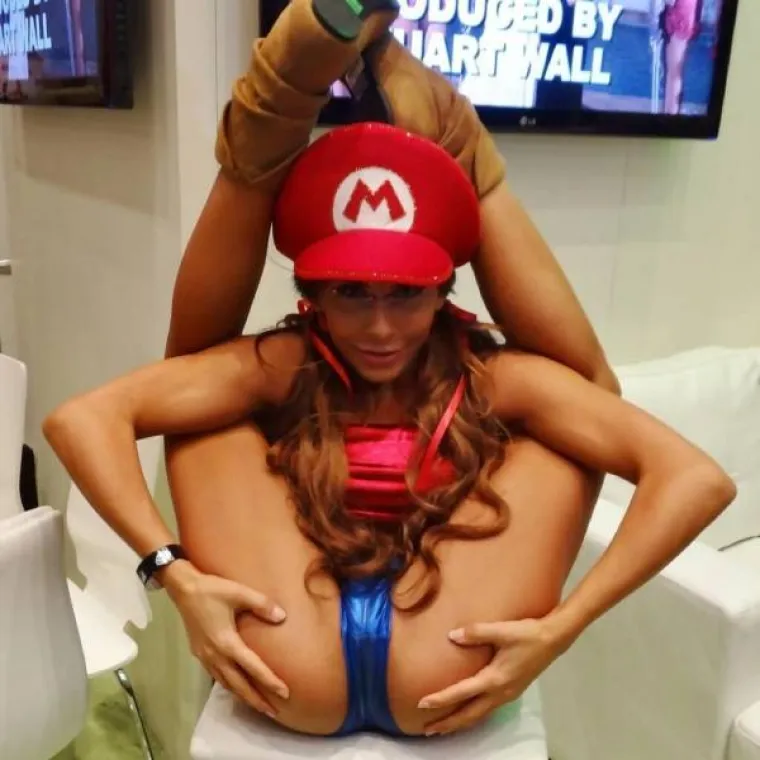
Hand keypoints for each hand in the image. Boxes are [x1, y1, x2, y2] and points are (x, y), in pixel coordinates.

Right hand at [162, 561, 289, 717]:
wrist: (183, 589)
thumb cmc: (212, 590)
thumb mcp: (239, 592)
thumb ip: (262, 604)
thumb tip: (282, 617)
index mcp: (226, 642)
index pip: (253, 668)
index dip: (269, 681)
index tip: (285, 693)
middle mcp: (215, 655)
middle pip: (238, 684)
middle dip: (256, 699)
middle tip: (273, 711)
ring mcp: (205, 657)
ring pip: (226, 684)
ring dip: (242, 696)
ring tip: (258, 704)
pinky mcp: (199, 653)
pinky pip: (217, 676)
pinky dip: (229, 686)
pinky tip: (236, 686)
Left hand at [418, 618, 567, 735]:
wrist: (553, 639)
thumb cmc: (527, 634)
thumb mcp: (501, 630)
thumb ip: (475, 632)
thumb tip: (452, 636)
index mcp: (495, 679)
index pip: (462, 693)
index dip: (441, 699)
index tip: (422, 704)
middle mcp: (500, 692)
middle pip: (469, 715)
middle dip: (448, 723)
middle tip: (427, 730)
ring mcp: (507, 694)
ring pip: (479, 715)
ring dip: (460, 722)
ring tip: (443, 727)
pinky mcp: (512, 691)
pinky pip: (488, 710)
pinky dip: (473, 716)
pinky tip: (468, 712)